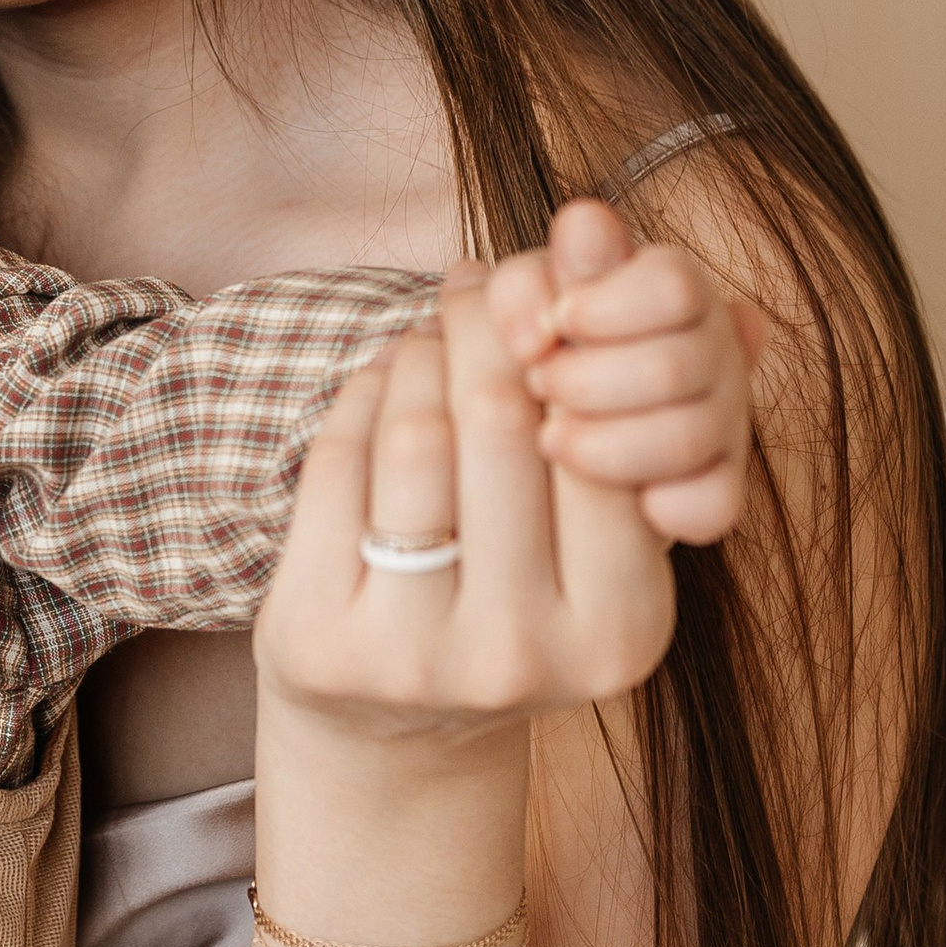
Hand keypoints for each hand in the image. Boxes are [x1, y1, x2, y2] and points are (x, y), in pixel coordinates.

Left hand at [257, 211, 752, 746]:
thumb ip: (624, 385)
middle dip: (487, 326)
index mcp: (624, 631)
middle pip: (504, 420)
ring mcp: (413, 657)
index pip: (605, 440)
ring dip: (420, 355)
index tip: (553, 304)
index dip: (571, 347)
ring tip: (431, 336)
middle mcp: (523, 657)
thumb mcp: (597, 520)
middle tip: (479, 285)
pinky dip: (359, 399)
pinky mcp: (320, 640)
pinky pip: (337, 464)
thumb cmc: (519, 588)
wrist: (401, 724)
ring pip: (416, 434)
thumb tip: (596, 222)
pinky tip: (380, 385)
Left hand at [490, 196, 764, 544]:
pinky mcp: (715, 492)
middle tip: (538, 386)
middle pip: (676, 364)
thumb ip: (545, 270)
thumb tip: (581, 227)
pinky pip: (712, 504)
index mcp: (674, 289)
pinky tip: (624, 502)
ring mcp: (722, 422)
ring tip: (550, 441)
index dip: (605, 308)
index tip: (551, 326)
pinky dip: (669, 505)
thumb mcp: (524, 307)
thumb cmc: (530, 355)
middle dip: (590, 379)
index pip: (672, 285)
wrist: (538, 434)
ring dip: (609, 442)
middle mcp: (715, 350)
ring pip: (691, 435)